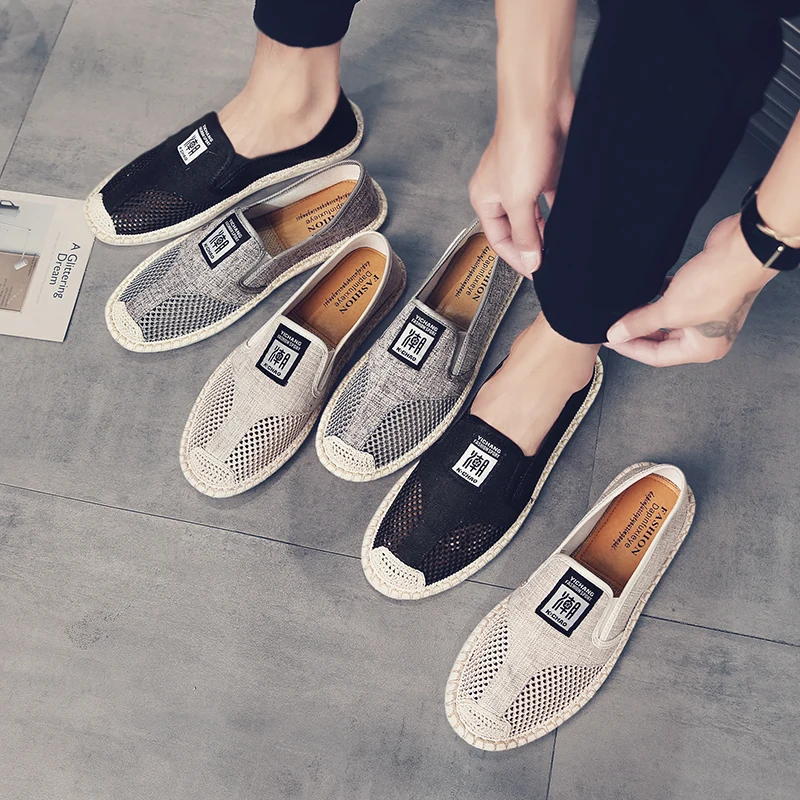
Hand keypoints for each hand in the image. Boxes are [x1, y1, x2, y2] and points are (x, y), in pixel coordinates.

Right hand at [470, 99, 571, 278]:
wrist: (543, 105)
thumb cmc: (520, 142)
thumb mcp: (519, 200)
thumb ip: (524, 234)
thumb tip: (530, 261)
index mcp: (485, 199)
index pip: (498, 240)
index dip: (517, 258)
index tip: (536, 272)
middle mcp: (502, 191)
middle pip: (517, 229)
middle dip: (533, 245)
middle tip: (550, 262)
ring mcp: (524, 180)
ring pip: (535, 215)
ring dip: (547, 229)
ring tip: (560, 245)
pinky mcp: (546, 169)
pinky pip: (551, 198)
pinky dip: (559, 210)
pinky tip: (569, 220)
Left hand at [605, 215, 776, 366]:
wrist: (741, 249)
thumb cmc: (719, 285)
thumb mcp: (670, 310)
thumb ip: (640, 324)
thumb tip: (617, 334)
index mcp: (703, 349)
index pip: (657, 357)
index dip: (631, 349)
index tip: (611, 341)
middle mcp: (707, 335)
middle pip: (662, 340)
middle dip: (638, 333)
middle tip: (614, 326)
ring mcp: (706, 313)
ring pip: (667, 320)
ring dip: (647, 315)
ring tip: (625, 310)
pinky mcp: (703, 292)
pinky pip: (674, 300)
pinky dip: (660, 297)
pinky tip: (646, 290)